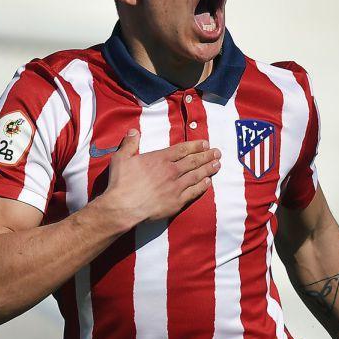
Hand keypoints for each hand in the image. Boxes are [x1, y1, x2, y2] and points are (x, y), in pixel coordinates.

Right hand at [99, 130, 220, 224]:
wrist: (123, 207)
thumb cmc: (120, 183)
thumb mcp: (121, 158)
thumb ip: (130, 143)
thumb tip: (134, 131)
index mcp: (159, 159)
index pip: (182, 149)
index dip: (195, 146)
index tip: (206, 144)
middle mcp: (171, 171)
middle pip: (193, 161)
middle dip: (207, 156)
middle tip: (217, 153)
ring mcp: (176, 187)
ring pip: (196, 176)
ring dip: (208, 169)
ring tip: (217, 165)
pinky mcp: (176, 202)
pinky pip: (193, 192)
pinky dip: (202, 186)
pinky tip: (208, 183)